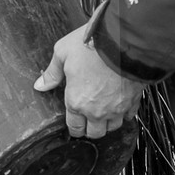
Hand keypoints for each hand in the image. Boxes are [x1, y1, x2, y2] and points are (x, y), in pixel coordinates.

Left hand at [35, 23, 142, 138]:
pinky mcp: (133, 101)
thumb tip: (40, 85)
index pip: (75, 127)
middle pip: (95, 133)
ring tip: (105, 113)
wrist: (124, 40)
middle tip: (89, 120)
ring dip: (108, 123)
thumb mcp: (63, 52)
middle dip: (91, 128)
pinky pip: (129, 116)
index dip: (74, 127)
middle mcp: (97, 110)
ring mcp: (117, 108)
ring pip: (113, 127)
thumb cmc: (92, 45)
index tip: (75, 123)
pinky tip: (121, 106)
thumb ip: (52, 72)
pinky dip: (125, 114)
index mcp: (76, 102)